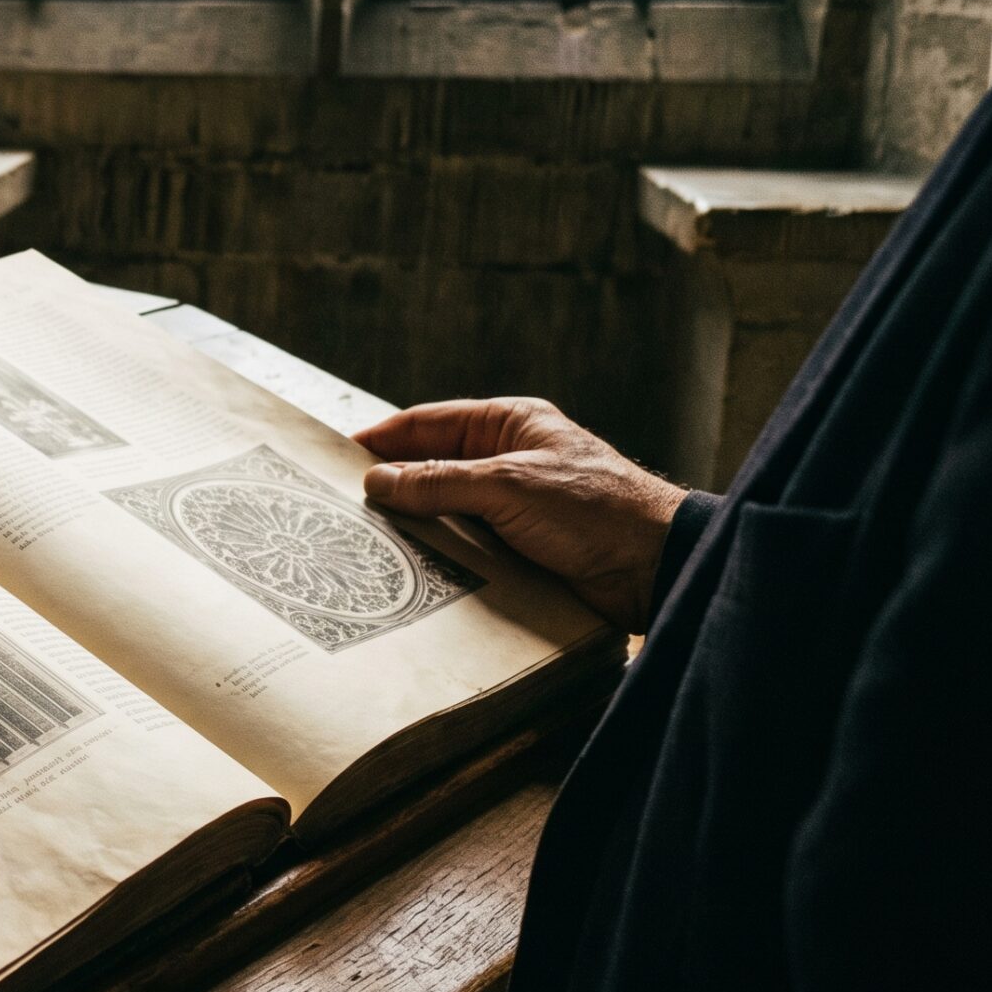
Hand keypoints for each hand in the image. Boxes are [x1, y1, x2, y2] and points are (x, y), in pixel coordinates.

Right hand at [355, 397, 688, 631]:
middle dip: (390, 486)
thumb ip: (440, 482)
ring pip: (444, 511)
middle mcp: (507, 461)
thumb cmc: (598, 509)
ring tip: (364, 541)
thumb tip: (379, 481)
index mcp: (510, 424)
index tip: (337, 456)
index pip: (430, 423)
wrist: (654, 567)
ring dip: (412, 526)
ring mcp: (512, 506)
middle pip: (431, 468)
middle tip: (341, 505)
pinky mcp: (517, 548)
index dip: (383, 438)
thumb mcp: (510, 485)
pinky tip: (407, 569)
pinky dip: (437, 555)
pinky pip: (463, 547)